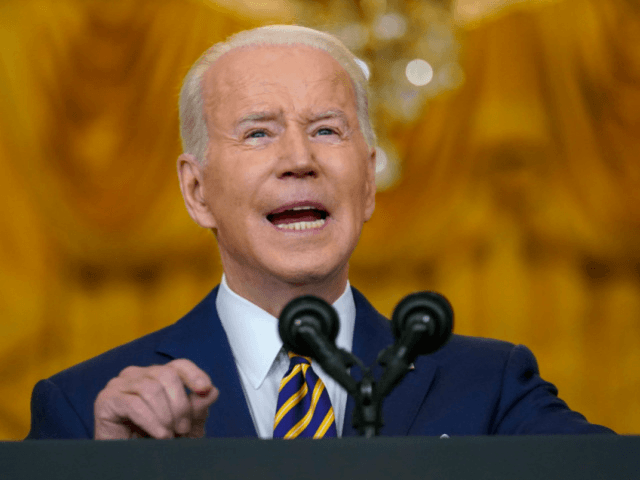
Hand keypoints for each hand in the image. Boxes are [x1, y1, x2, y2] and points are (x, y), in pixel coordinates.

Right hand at [94, 359, 218, 438]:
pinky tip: (160, 435)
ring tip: (169, 435)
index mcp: (157, 375)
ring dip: (165, 415)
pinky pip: (134, 404)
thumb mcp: (185, 425)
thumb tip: (212, 391)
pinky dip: (151, 421)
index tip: (205, 389)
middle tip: (183, 428)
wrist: (130, 461)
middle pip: (166, 374)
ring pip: (151, 389)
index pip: (179, 365)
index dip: (194, 375)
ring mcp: (119, 384)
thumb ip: (197, 408)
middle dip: (180, 404)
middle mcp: (137, 374)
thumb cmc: (157, 440)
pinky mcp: (106, 400)